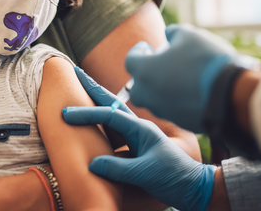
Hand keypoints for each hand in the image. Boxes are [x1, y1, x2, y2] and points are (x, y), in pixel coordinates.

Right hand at [64, 68, 214, 210]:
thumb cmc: (174, 178)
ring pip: (113, 115)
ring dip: (97, 102)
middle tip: (76, 72)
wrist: (195, 188)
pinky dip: (103, 122)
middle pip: (111, 103)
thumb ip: (118, 167)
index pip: (108, 116)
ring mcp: (139, 137)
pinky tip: (96, 122)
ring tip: (82, 90)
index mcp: (141, 130)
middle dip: (93, 88)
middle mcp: (139, 128)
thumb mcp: (145, 173)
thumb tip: (91, 163)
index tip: (65, 114)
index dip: (86, 113)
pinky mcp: (138, 148)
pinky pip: (116, 130)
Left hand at [126, 23, 237, 132]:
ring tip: (175, 76)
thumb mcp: (189, 35)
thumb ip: (173, 33)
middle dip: (143, 75)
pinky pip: (170, 110)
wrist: (230, 95)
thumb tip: (168, 34)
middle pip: (136, 86)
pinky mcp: (180, 122)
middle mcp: (149, 95)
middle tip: (156, 64)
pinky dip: (174, 100)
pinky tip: (188, 91)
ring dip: (158, 88)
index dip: (138, 51)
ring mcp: (164, 111)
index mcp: (145, 71)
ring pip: (152, 100)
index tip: (146, 46)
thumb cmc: (206, 60)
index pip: (130, 60)